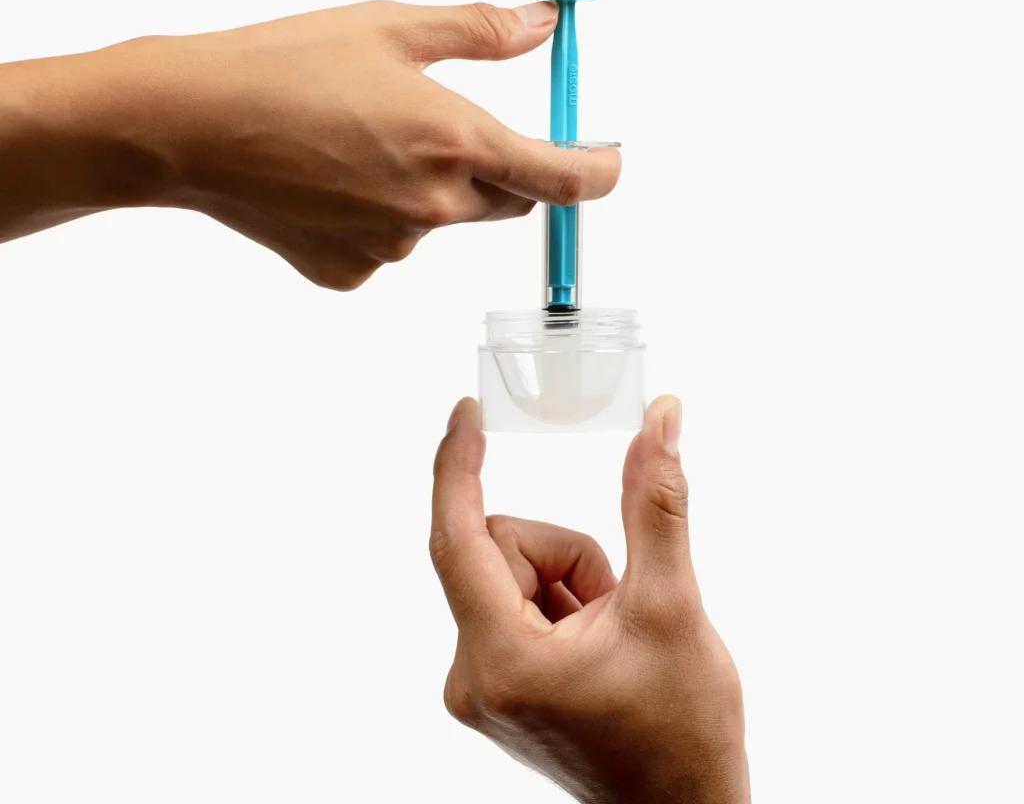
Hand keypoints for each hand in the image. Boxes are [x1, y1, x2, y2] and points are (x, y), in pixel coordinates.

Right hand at [0, 0, 620, 287]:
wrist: (189, 125)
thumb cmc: (283, 67)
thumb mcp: (391, 25)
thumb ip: (481, 30)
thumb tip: (541, 26)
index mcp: (457, 140)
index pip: (566, 178)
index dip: (600, 171)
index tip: (608, 162)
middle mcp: (435, 206)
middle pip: (509, 201)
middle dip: (501, 169)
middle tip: (447, 127)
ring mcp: (392, 247)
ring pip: (442, 222)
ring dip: (428, 190)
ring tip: (359, 146)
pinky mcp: (351, 271)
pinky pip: (388, 245)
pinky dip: (377, 217)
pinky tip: (330, 183)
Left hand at [429, 397, 748, 803]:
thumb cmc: (682, 731)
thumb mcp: (672, 605)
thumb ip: (656, 504)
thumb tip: (660, 420)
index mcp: (502, 657)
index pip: (458, 536)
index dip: (458, 467)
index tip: (464, 413)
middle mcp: (472, 673)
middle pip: (499, 548)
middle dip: (565, 555)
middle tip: (616, 603)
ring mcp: (479, 683)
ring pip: (511, 570)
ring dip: (568, 580)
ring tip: (612, 632)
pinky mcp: (493, 684)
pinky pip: (513, 600)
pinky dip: (559, 601)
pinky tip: (597, 645)